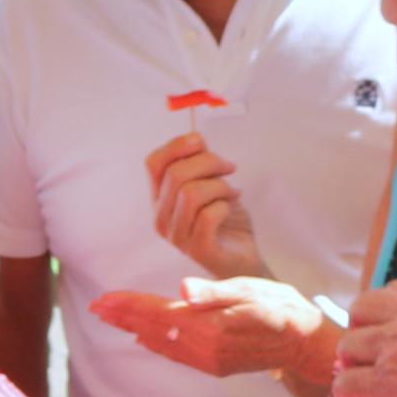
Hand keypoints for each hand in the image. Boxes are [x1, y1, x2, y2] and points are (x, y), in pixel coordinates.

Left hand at [89, 275, 332, 378]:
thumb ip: (214, 292)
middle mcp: (204, 348)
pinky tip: (145, 338)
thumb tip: (182, 290)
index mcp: (209, 326)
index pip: (158, 312)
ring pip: (162, 343)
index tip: (102, 300)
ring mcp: (209, 360)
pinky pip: (177, 354)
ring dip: (135, 329)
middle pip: (154, 329)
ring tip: (112, 318)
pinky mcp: (215, 365)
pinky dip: (157, 344)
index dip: (128, 305)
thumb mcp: (251, 290)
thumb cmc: (281, 307)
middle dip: (123, 316)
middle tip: (95, 307)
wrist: (305, 344)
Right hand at [144, 131, 266, 280]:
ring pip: (191, 194)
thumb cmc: (225, 219)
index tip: (201, 142)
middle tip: (229, 167)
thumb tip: (195, 140)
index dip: (177, 146)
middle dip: (209, 162)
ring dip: (219, 186)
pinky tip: (231, 207)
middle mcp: (162, 218)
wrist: (243, 257)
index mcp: (160, 199)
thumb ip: (199, 163)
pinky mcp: (198, 250)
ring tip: (232, 191)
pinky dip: (225, 205)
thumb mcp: (211, 183)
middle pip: (176, 175)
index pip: (153, 164)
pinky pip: (208, 216)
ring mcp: (177, 237)